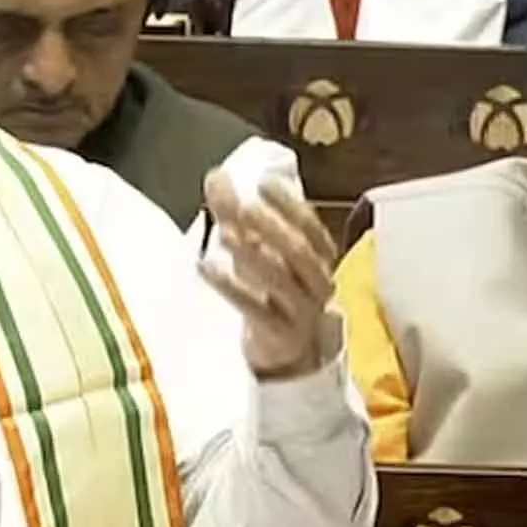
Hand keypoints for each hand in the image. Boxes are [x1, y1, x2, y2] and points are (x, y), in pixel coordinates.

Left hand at [198, 169, 337, 377]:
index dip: (289, 205)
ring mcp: (301, 310)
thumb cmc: (273, 291)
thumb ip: (236, 213)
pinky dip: (230, 287)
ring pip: (282, 281)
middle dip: (272, 227)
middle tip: (244, 207)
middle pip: (300, 252)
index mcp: (319, 257)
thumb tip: (216, 175)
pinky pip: (256, 309)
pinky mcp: (279, 333)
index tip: (264, 183)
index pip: (311, 227)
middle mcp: (317, 282)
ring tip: (224, 233)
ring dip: (252, 255)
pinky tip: (206, 268)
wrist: (286, 350)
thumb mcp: (257, 249)